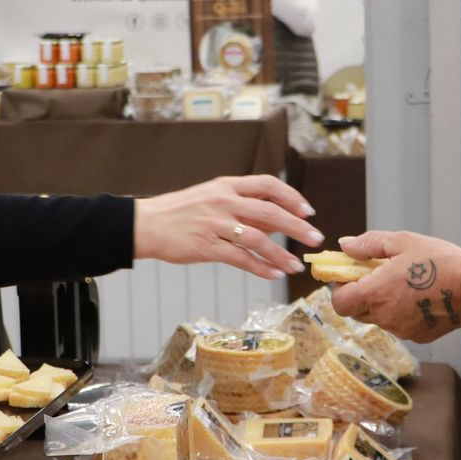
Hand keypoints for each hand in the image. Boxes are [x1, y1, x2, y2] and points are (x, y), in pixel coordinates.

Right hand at [134, 175, 320, 279]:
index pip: (267, 185)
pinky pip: (240, 258)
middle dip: (296, 226)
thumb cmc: (179, 212)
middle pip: (269, 212)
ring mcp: (215, 224)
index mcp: (226, 186)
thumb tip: (271, 217)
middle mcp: (223, 202)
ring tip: (295, 265)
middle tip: (314, 238)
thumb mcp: (210, 197)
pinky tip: (273, 274)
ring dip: (281, 253)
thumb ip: (238, 204)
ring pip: (258, 239)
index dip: (291, 197)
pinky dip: (260, 267)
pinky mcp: (206, 246)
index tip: (307, 210)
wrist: (146, 224)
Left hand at [328, 230, 460, 341]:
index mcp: (375, 294)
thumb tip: (344, 246)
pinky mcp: (417, 336)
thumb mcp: (402, 241)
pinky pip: (399, 325)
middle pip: (357, 312)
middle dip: (361, 295)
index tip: (351, 276)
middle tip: (378, 276)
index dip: (341, 289)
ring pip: (378, 318)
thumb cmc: (438, 261)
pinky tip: (418, 297)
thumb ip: (368, 244)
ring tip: (404, 284)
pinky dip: (401, 313)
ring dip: (382, 304)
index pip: (339, 302)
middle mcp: (384, 317)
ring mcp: (401, 329)